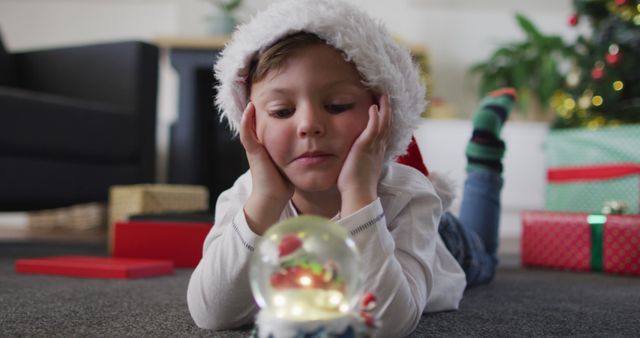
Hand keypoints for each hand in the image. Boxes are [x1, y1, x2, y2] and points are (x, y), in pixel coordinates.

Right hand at [239, 102, 293, 233]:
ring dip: (250, 111)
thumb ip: (297, 153)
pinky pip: (247, 134)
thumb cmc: (284, 183)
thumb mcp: (291, 163)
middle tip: (261, 93)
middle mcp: (259, 146)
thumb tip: (314, 146)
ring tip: (253, 97)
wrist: (273, 198)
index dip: (271, 113)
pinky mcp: (253, 152)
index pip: (268, 126)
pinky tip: (250, 108)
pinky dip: (247, 121)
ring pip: (249, 125)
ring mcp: (254, 148)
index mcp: (268, 147)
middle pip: (258, 123)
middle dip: (259, 110)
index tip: (275, 99)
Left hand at [337, 94, 391, 216]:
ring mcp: (373, 147)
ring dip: (384, 109)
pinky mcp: (365, 147)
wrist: (358, 195)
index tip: (383, 111)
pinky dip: (375, 117)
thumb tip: (352, 160)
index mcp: (377, 154)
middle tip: (387, 98)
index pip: (383, 134)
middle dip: (388, 111)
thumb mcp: (359, 170)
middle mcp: (378, 149)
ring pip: (383, 124)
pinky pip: (373, 128)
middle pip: (387, 126)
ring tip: (383, 97)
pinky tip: (374, 107)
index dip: (385, 121)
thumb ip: (359, 161)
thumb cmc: (355, 187)